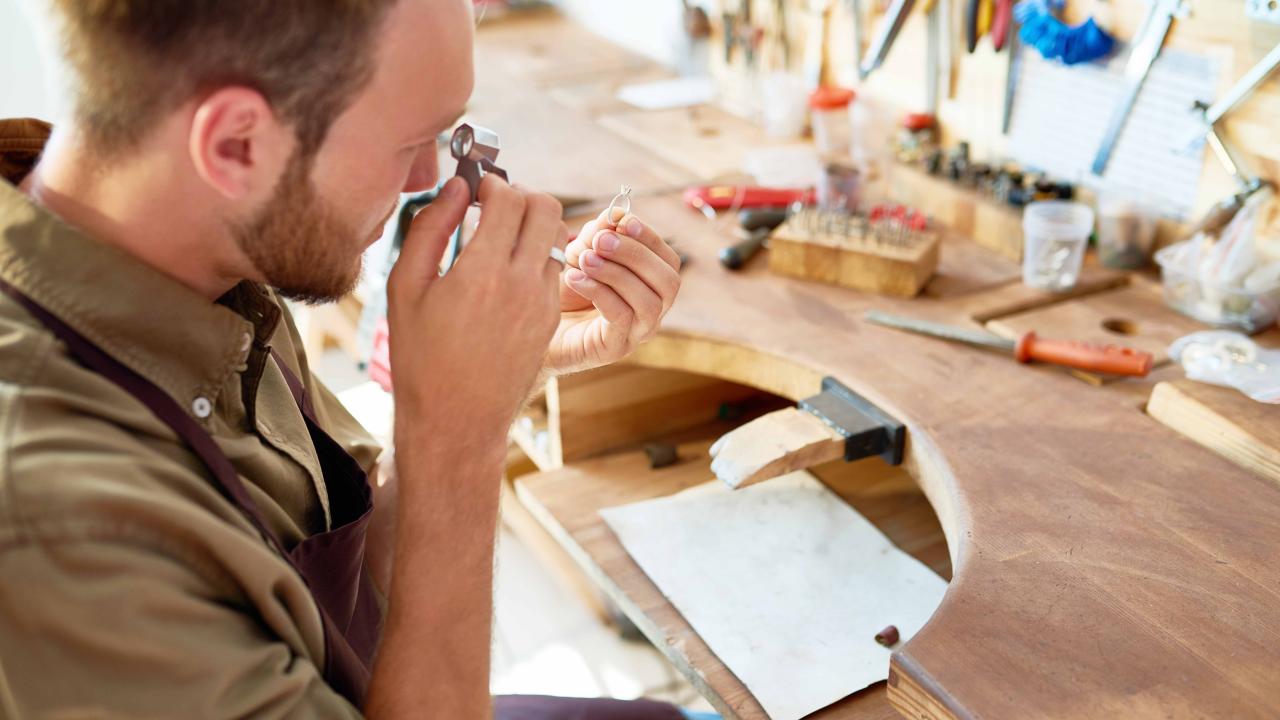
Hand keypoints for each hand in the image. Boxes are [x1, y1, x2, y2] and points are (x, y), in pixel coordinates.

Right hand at [386, 175, 565, 448]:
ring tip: (500, 238)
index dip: (493, 183)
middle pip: (548, 207)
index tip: (476, 189)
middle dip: (523, 195)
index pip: (511, 197)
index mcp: (483, 271)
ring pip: (556, 238)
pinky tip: (507, 271)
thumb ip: (429, 229)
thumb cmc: (421, 357)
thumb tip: (455, 189)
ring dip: (533, 226)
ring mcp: (544, 302)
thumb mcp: (406, 288)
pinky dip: (537, 257)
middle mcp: (523, 283)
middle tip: (495, 204)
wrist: (456, 419)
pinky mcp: (551, 319)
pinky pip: (554, 270)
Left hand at [547, 209, 681, 373]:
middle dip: (635, 254)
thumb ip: (600, 234)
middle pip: (668, 281)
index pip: (669, 260)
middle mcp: (653, 311)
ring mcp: (637, 332)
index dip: (650, 237)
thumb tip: (616, 215)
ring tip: (584, 259)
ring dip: (616, 273)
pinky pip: (620, 316)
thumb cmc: (564, 290)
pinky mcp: (615, 348)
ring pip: (647, 301)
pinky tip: (575, 278)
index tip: (623, 221)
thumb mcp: (581, 252)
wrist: (535, 326)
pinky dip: (598, 291)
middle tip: (600, 241)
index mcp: (651, 285)